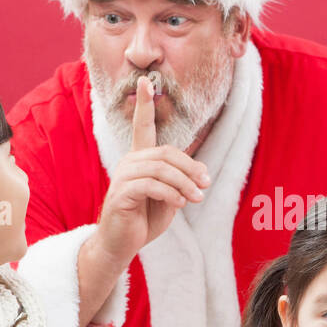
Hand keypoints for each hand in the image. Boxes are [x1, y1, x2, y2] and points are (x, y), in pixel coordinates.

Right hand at [92, 74, 211, 265]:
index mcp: (139, 159)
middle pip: (165, 152)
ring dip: (184, 183)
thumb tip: (200, 175)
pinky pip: (151, 186)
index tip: (146, 81)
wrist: (121, 245)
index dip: (145, 104)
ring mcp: (122, 177)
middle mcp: (129, 162)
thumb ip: (179, 182)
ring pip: (161, 169)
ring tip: (197, 198)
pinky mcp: (121, 194)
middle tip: (206, 184)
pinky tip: (181, 204)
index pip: (142, 126)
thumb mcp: (168, 198)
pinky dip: (171, 194)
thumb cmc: (144, 220)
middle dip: (190, 167)